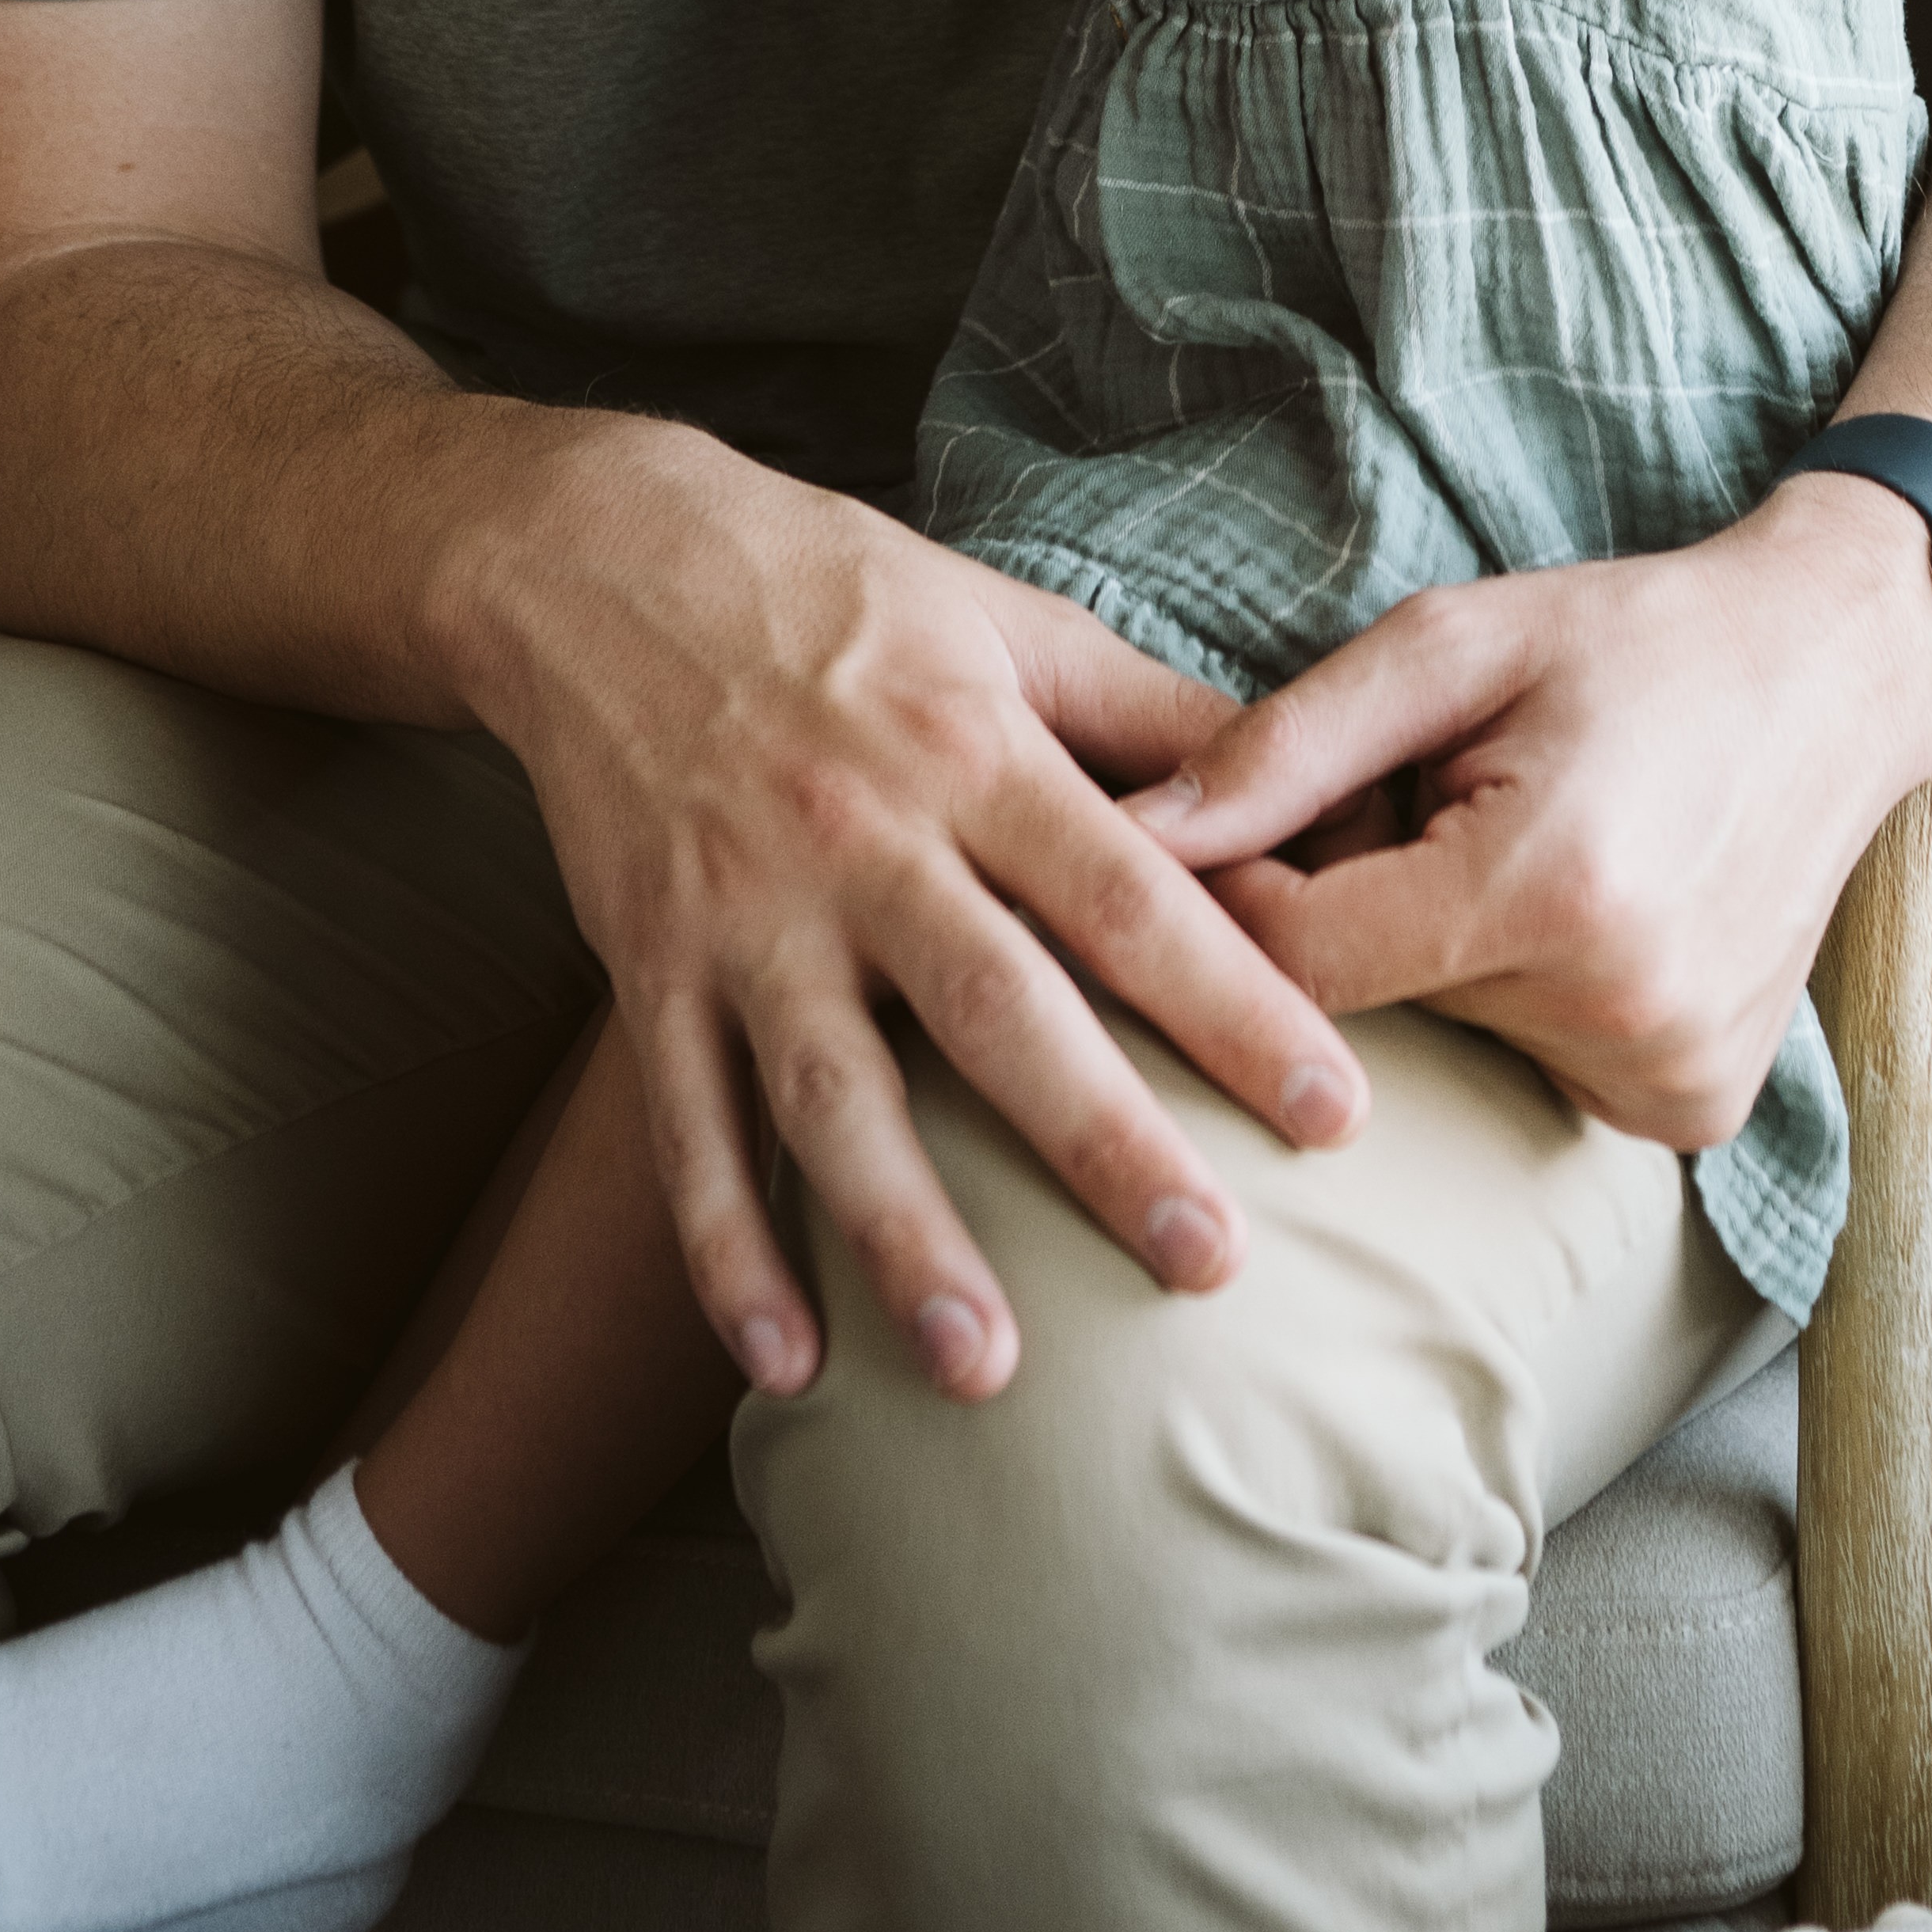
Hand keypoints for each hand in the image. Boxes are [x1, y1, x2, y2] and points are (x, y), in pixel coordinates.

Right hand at [454, 434, 1370, 1404]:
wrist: (595, 561)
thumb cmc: (836, 593)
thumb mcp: (1007, 617)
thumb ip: (1157, 718)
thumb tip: (1314, 796)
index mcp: (972, 749)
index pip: (1128, 893)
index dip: (1236, 1000)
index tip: (1337, 1112)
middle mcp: (860, 837)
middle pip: (996, 1007)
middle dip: (1104, 1142)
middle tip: (1209, 1265)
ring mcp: (743, 913)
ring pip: (830, 1095)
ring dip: (903, 1234)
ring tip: (986, 1369)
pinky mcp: (645, 967)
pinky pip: (682, 1127)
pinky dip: (724, 1250)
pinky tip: (784, 1370)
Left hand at [1129, 472, 1931, 1144]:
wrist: (1838, 675)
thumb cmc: (1635, 642)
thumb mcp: (1452, 643)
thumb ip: (1284, 750)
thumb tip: (1127, 839)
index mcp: (1550, 893)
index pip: (1299, 962)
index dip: (1238, 898)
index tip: (1222, 834)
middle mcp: (1622, 1013)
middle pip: (1378, 1005)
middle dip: (1365, 906)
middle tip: (1436, 802)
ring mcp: (1671, 1080)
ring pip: (1453, 1043)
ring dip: (1447, 954)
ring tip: (1527, 842)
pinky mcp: (1695, 1113)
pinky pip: (1540, 1071)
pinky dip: (1528, 999)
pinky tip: (1586, 908)